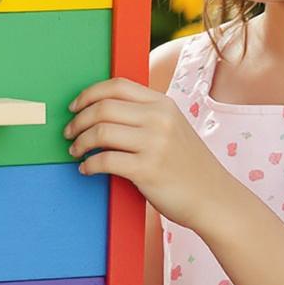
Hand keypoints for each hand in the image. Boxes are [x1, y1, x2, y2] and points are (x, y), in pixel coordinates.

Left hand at [64, 77, 235, 227]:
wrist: (214, 198)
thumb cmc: (188, 166)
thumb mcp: (173, 128)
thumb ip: (146, 115)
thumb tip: (102, 109)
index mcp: (163, 104)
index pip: (117, 86)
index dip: (88, 94)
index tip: (74, 107)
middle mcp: (159, 119)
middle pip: (103, 108)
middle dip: (78, 120)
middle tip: (69, 132)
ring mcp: (154, 144)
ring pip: (100, 132)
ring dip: (79, 142)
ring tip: (75, 151)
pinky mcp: (147, 170)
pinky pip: (104, 161)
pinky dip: (88, 164)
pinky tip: (86, 169)